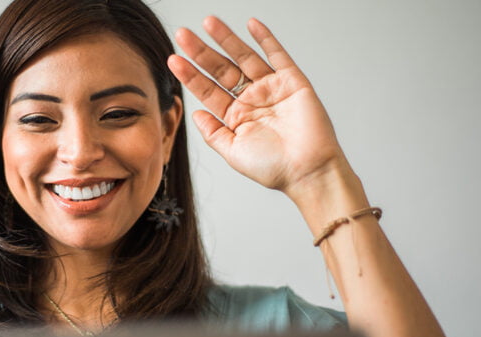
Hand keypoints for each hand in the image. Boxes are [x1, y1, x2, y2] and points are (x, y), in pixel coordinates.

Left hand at [168, 16, 349, 195]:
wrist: (307, 171)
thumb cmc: (273, 168)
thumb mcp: (232, 152)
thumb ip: (213, 133)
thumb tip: (195, 115)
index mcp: (236, 117)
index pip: (208, 90)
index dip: (190, 75)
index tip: (173, 60)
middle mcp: (251, 100)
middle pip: (221, 70)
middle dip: (201, 52)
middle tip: (183, 35)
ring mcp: (271, 89)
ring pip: (244, 58)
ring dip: (226, 39)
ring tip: (208, 23)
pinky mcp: (292, 82)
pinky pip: (277, 55)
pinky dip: (265, 39)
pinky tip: (250, 24)